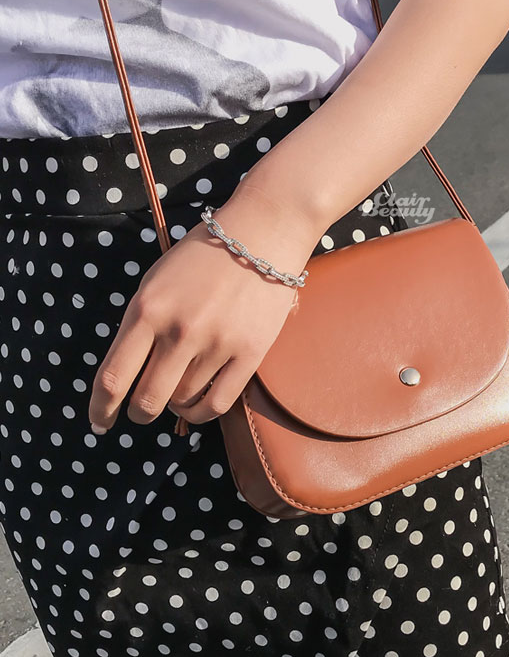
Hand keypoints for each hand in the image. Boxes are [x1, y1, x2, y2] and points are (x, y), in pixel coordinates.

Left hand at [88, 206, 309, 443]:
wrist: (261, 233)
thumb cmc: (202, 256)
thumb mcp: (156, 282)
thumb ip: (139, 324)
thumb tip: (125, 374)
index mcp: (147, 309)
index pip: (114, 376)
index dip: (101, 408)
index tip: (99, 423)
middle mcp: (179, 331)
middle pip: (147, 400)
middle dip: (138, 414)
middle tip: (140, 412)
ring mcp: (216, 344)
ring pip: (182, 402)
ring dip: (174, 405)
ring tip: (176, 391)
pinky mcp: (249, 354)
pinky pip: (217, 404)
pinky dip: (200, 413)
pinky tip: (195, 406)